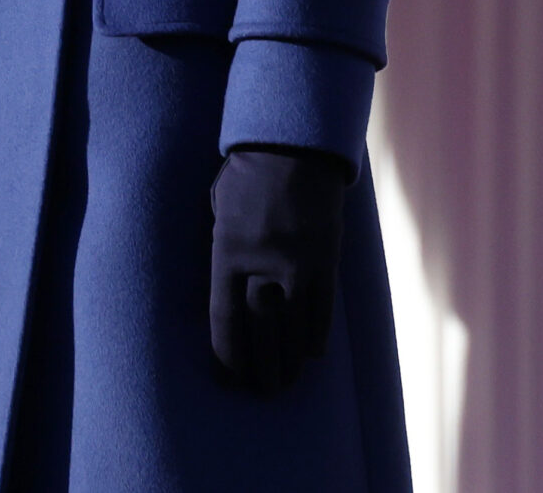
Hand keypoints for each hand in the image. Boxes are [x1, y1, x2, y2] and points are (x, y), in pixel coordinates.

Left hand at [209, 146, 350, 392]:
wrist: (291, 149)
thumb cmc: (244, 177)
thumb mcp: (218, 211)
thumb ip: (221, 251)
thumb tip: (224, 291)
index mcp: (226, 252)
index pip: (224, 318)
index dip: (226, 355)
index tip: (226, 380)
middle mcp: (261, 264)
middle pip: (260, 331)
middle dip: (259, 368)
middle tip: (260, 393)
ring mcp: (296, 265)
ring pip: (293, 328)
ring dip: (288, 361)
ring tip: (285, 384)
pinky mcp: (325, 261)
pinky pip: (322, 310)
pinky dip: (315, 336)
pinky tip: (310, 355)